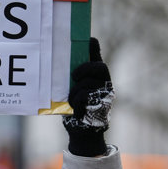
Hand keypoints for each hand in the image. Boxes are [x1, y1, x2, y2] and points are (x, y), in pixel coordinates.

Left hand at [63, 38, 113, 156]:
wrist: (81, 129)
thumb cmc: (76, 106)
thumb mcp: (73, 89)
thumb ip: (73, 76)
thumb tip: (62, 60)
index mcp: (96, 75)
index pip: (97, 56)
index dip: (93, 47)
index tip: (88, 39)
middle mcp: (104, 82)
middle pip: (99, 67)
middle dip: (85, 69)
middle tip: (74, 76)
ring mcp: (105, 92)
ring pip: (87, 83)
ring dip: (75, 91)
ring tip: (72, 100)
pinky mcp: (101, 104)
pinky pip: (84, 96)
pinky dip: (76, 101)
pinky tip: (75, 109)